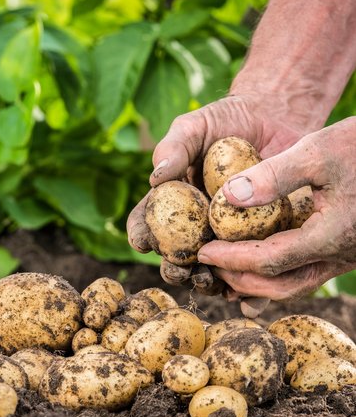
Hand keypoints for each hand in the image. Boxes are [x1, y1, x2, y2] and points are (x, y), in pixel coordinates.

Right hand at [127, 93, 305, 314]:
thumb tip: (156, 177)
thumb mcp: (195, 126)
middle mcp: (196, 225)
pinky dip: (249, 291)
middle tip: (179, 269)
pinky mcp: (260, 241)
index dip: (141, 235)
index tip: (142, 241)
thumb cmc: (225, 120)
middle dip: (174, 269)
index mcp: (173, 204)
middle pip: (177, 256)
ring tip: (211, 281)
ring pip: (211, 270)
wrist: (275, 118)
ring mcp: (227, 237)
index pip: (148, 223)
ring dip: (207, 283)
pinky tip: (247, 298)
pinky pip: (252, 271)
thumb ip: (173, 148)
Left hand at [197, 117, 355, 300]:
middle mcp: (340, 256)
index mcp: (331, 236)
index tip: (203, 252)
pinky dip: (277, 273)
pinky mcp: (346, 249)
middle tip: (210, 266)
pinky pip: (307, 272)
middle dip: (240, 279)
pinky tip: (258, 259)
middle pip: (280, 286)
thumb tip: (227, 197)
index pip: (268, 261)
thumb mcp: (320, 150)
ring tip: (228, 270)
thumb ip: (274, 176)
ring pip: (296, 285)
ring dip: (258, 283)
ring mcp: (346, 256)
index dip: (231, 260)